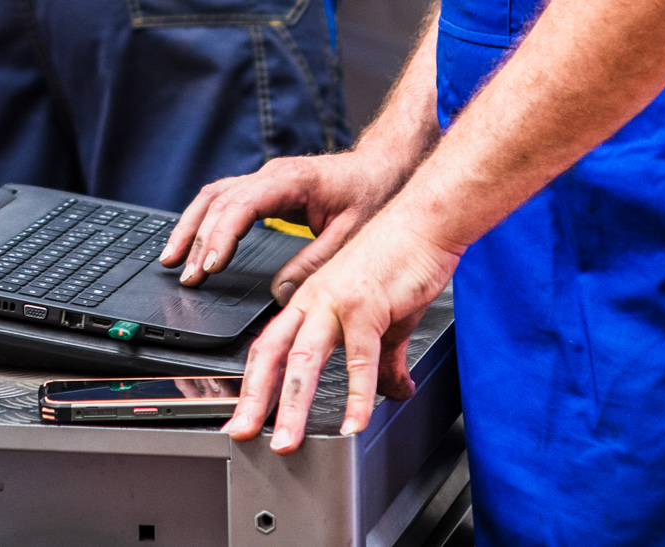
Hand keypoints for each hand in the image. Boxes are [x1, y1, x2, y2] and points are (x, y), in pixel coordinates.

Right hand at [161, 146, 404, 302]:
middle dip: (198, 239)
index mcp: (292, 180)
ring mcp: (265, 176)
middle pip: (219, 201)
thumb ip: (315, 263)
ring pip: (214, 196)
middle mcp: (272, 173)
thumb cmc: (371, 193)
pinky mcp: (264, 185)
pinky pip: (224, 197)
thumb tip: (280, 293)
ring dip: (191, 227)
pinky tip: (194, 240)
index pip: (243, 205)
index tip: (209, 266)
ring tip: (172, 259)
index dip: (222, 236)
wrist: (382, 166)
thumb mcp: (351, 234)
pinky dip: (204, 219)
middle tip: (186, 277)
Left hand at [221, 204, 460, 452]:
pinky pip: (359, 360)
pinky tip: (354, 424)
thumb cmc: (400, 258)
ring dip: (291, 407)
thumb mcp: (386, 319)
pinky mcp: (368, 306)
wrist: (425, 221)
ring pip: (302, 360)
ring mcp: (337, 303)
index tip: (243, 414)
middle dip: (252, 398)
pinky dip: (356, 397)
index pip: (269, 346)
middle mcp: (314, 301)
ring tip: (286, 442)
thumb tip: (391, 392)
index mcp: (309, 301)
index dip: (252, 382)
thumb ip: (383, 360)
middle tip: (239, 433)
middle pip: (271, 353)